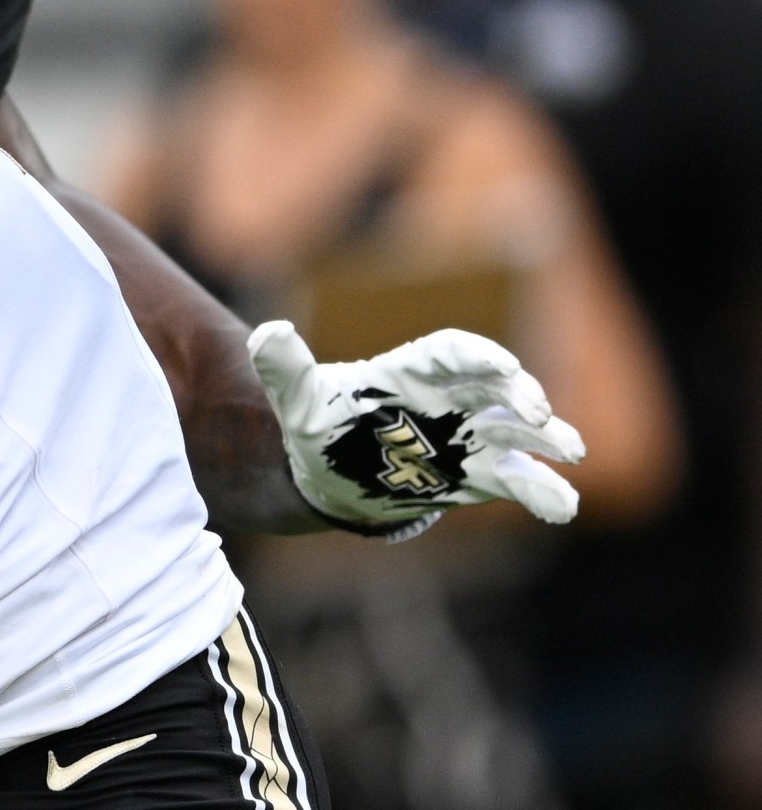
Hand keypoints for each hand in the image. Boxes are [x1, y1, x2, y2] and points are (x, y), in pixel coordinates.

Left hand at [249, 321, 585, 537]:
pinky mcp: (473, 477)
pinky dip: (543, 492)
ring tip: (572, 450)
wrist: (327, 472)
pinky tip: (564, 506)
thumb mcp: (295, 399)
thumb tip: (268, 334)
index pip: (451, 353)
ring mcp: (465, 439)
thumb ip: (284, 368)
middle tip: (537, 411)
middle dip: (520, 394)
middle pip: (495, 387)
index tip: (502, 367)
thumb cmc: (316, 425)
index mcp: (409, 373)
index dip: (478, 356)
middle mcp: (447, 400)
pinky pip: (516, 482)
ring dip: (547, 438)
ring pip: (516, 433)